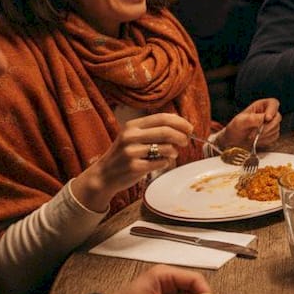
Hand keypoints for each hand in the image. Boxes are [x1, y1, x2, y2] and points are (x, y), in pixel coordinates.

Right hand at [75, 114, 193, 211]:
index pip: (162, 118)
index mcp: (132, 126)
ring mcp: (132, 152)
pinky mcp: (135, 167)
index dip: (180, 122)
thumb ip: (153, 129)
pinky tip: (161, 163)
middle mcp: (130, 136)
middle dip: (181, 136)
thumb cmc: (124, 154)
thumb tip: (179, 123)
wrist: (104, 175)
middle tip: (186, 141)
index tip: (189, 128)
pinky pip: (161, 162)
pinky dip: (166, 162)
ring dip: (174, 151)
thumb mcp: (133, 136)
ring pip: (166, 148)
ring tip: (172, 154)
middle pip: (166, 131)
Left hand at [221, 98, 281, 150]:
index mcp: (261, 106)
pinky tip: (256, 140)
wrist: (234, 141)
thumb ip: (251, 118)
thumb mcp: (240, 121)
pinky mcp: (272, 134)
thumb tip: (264, 118)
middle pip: (277, 117)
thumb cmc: (235, 128)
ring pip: (276, 128)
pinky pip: (274, 136)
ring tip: (251, 137)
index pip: (273, 103)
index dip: (272, 110)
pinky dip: (266, 140)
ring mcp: (271, 124)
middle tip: (256, 133)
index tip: (267, 118)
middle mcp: (268, 113)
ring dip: (264, 135)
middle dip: (267, 127)